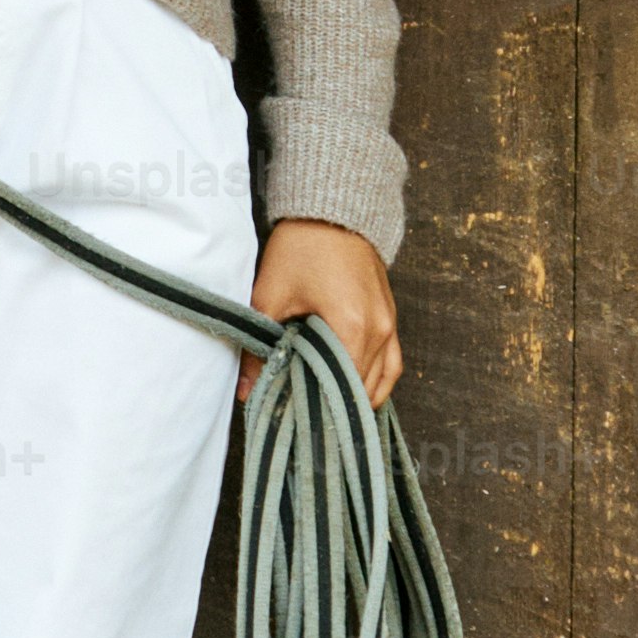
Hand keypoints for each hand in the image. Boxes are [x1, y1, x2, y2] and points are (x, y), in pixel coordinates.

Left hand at [246, 217, 401, 404]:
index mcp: (352, 327)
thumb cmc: (301, 249)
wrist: (332, 212)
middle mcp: (379, 331)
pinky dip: (375, 381)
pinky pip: (392, 363)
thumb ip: (257, 350)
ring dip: (356, 397)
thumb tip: (246, 392)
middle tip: (306, 420)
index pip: (341, 389)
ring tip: (328, 411)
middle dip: (335, 407)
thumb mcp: (270, 298)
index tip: (297, 424)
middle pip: (362, 390)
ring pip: (382, 381)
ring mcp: (390, 325)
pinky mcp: (390, 317)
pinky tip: (353, 392)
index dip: (319, 410)